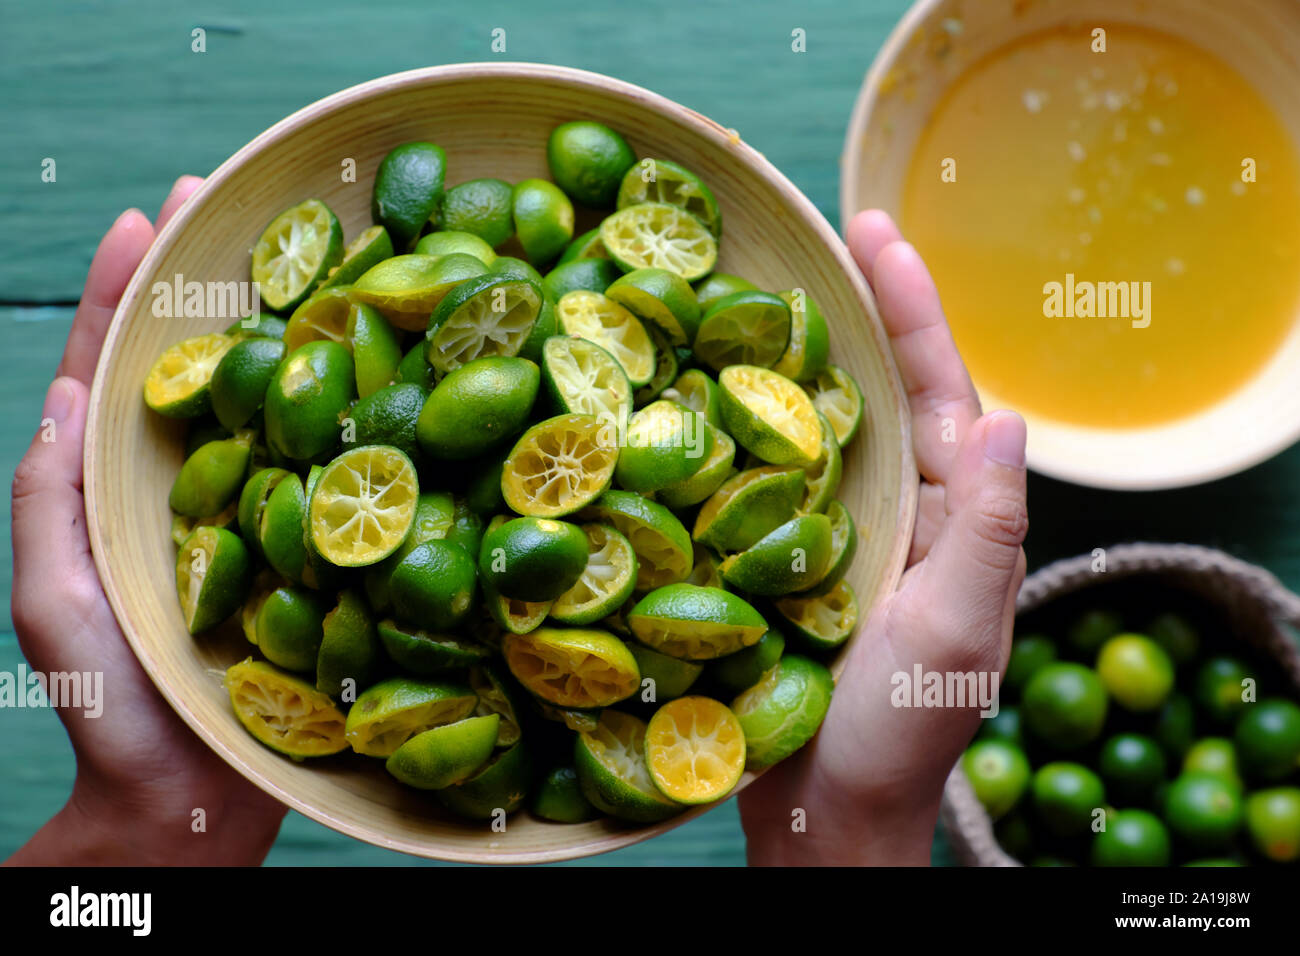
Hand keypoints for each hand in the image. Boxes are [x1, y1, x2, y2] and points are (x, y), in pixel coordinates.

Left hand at [6, 178, 287, 865]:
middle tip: (228, 200)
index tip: (148, 215)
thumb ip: (49, 501)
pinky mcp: (309, 549)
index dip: (126, 291)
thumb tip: (66, 394)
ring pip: (266, 406)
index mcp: (118, 488)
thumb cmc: (113, 708)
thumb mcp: (52, 600)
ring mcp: (255, 514)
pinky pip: (327, 469)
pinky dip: (346, 410)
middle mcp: (190, 486)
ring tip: (305, 252)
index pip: (117, 369)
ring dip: (281, 327)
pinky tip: (374, 364)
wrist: (193, 799)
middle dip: (204, 279)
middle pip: (194, 364)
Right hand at [739, 210, 1027, 864]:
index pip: (941, 391)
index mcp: (953, 516)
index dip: (914, 309)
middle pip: (881, 389)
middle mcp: (899, 510)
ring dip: (795, 353)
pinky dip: (742, 425)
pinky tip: (702, 384)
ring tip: (756, 282)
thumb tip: (1011, 415)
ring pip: (819, 424)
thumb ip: (991, 528)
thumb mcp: (960, 626)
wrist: (821, 810)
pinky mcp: (779, 559)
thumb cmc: (904, 730)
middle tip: (821, 230)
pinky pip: (762, 476)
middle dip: (860, 309)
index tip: (878, 230)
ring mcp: (836, 533)